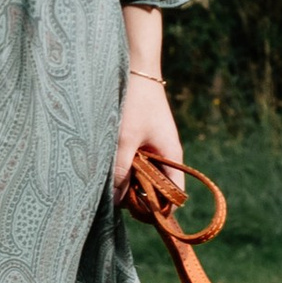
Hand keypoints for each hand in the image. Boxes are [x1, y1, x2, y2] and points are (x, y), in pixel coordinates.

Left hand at [113, 65, 182, 200]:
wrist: (135, 69)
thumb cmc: (135, 102)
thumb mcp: (125, 138)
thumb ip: (122, 169)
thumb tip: (117, 201)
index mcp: (172, 157)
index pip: (174, 196)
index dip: (159, 209)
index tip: (137, 213)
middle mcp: (165, 156)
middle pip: (155, 190)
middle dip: (136, 195)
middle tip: (114, 193)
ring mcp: (152, 149)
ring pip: (141, 176)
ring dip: (126, 180)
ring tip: (107, 176)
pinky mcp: (140, 141)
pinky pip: (133, 163)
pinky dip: (122, 166)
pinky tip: (107, 163)